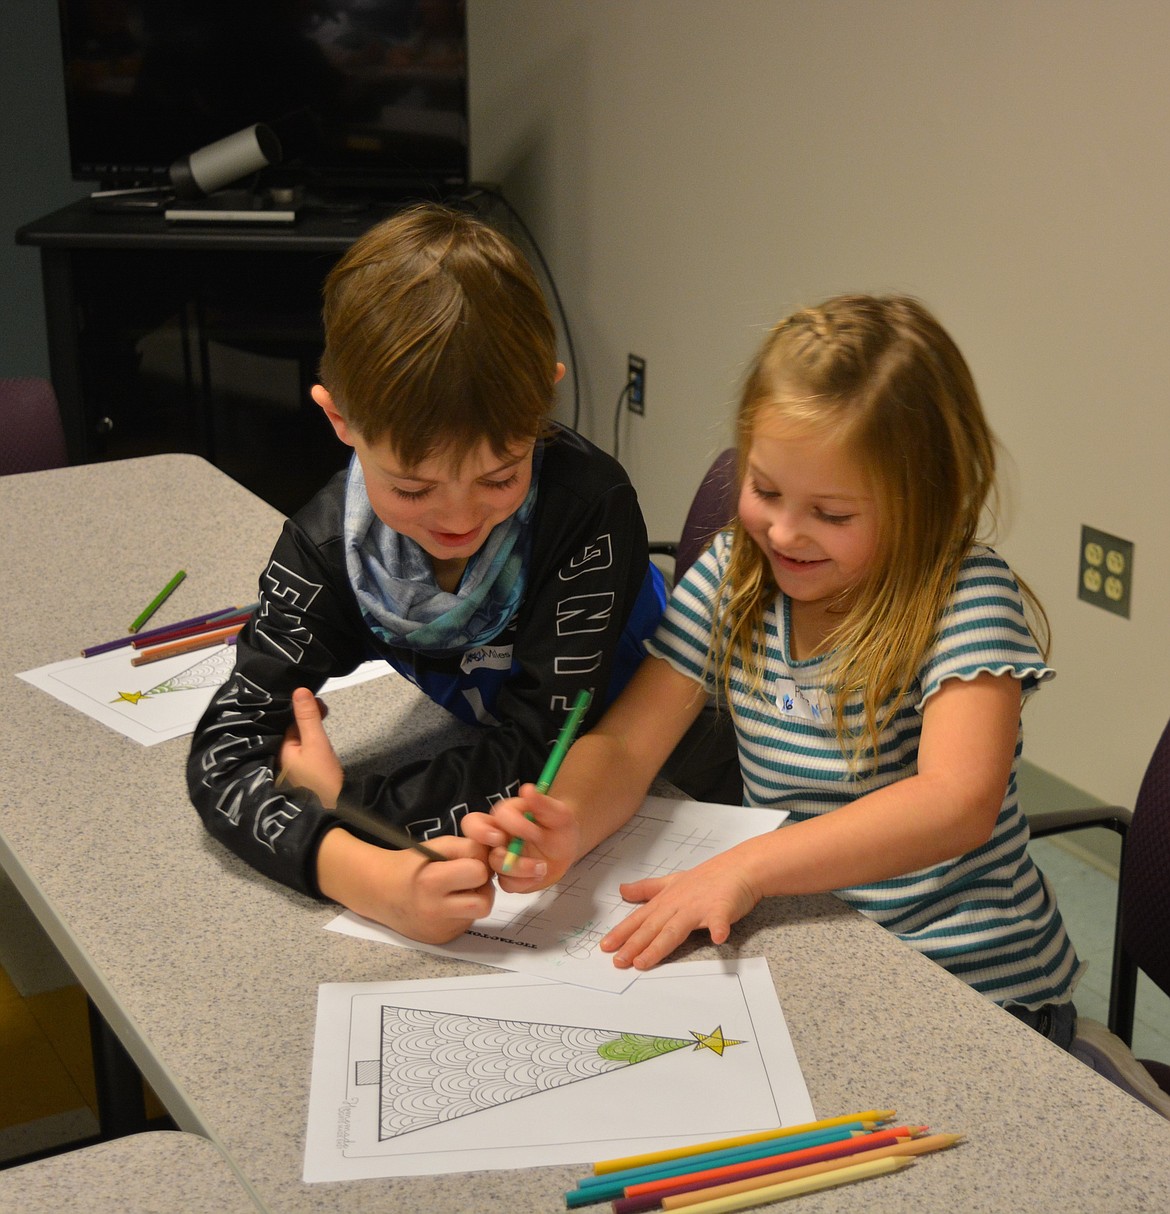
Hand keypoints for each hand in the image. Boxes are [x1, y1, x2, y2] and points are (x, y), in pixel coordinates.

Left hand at [279, 687, 341, 805]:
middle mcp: (279, 759)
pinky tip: (320, 741)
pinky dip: (311, 743)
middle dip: (305, 718)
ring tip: (324, 717)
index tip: (319, 702)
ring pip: (297, 741)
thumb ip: (308, 717)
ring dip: (309, 730)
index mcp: (278, 751)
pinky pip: (302, 752)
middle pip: (290, 731)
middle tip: (325, 710)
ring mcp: (290, 769)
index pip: (286, 722)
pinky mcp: (301, 776)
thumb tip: (299, 690)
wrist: (334, 813)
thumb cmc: (322, 779)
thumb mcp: (316, 743)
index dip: (300, 710)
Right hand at [317, 828, 494, 943]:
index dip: (477, 862)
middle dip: (481, 886)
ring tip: (458, 890)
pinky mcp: (442, 939)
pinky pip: (466, 923)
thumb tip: (495, 856)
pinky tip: (447, 904)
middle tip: (467, 878)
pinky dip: (463, 911)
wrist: (379, 892)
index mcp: (431, 882)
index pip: (478, 872)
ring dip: (476, 899)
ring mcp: (439, 929)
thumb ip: (467, 847)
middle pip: (485, 901)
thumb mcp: (436, 845)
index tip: (465, 860)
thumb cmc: (410, 865)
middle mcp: (435, 911)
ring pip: (478, 913)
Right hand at [461, 784, 582, 892]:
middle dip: (482, 838)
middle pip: (471, 836)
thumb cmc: (559, 827)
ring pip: (494, 864)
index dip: (509, 824)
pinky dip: (524, 882)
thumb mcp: (559, 814)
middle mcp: (495, 836)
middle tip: (504, 847)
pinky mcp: (506, 878)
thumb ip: (543, 803)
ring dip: (519, 868)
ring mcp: (498, 858)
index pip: (490, 816)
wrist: (567, 851)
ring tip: (543, 867)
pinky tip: (539, 876)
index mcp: (504, 816)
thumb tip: (527, 789)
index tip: (532, 832)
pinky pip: (506, 884)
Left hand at [599, 851, 762, 969]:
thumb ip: (647, 889)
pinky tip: (717, 938)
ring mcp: (699, 907)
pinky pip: (719, 920)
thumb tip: (622, 890)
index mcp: (666, 900)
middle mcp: (678, 904)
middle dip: (633, 945)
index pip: (640, 919)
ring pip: (675, 929)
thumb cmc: (708, 877)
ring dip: (658, 946)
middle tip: (617, 961)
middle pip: (652, 927)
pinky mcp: (722, 908)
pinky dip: (718, 929)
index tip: (605, 947)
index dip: (622, 933)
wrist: (739, 867)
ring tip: (643, 962)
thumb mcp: (672, 881)